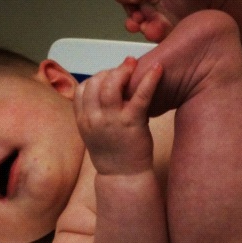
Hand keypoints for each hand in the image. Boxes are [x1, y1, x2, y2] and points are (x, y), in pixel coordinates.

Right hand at [74, 57, 162, 175]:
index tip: (108, 79)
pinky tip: (159, 69)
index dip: (95, 79)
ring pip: (111, 85)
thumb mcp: (94, 135)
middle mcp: (94, 119)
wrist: (123, 178)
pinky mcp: (132, 123)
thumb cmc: (113, 155)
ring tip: (134, 64)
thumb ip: (94, 114)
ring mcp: (112, 121)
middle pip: (95, 82)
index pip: (82, 89)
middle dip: (109, 71)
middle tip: (124, 69)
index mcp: (84, 121)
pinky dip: (150, 79)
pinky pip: (140, 96)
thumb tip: (102, 91)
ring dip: (123, 70)